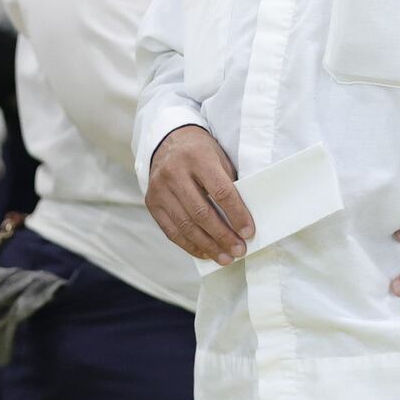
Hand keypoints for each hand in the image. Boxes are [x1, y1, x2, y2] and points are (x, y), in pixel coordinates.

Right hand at [145, 125, 251, 264]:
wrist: (169, 141)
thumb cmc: (201, 152)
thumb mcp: (219, 158)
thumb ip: (228, 184)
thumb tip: (242, 221)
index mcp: (197, 157)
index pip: (220, 191)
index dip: (236, 214)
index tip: (248, 232)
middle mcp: (174, 172)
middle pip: (202, 212)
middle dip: (223, 235)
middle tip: (239, 250)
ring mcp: (160, 188)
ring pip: (186, 225)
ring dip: (208, 245)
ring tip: (225, 257)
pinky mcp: (151, 202)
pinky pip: (171, 230)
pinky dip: (190, 245)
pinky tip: (205, 252)